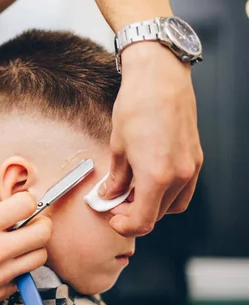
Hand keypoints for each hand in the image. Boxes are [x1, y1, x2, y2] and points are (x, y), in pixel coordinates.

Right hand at [0, 192, 50, 304]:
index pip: (26, 205)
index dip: (27, 201)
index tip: (23, 204)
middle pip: (43, 231)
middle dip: (40, 223)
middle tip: (31, 223)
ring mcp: (0, 274)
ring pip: (40, 256)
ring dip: (34, 248)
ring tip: (20, 246)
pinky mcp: (0, 293)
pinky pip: (24, 277)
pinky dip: (19, 270)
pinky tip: (4, 266)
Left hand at [101, 42, 202, 236]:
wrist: (160, 78)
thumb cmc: (136, 107)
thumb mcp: (117, 147)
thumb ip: (115, 178)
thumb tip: (109, 195)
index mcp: (156, 177)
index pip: (142, 221)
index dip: (124, 226)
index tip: (112, 218)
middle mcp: (179, 176)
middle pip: (157, 215)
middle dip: (134, 215)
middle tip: (115, 203)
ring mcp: (192, 167)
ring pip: (172, 205)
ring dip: (151, 206)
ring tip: (130, 192)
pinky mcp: (196, 158)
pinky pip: (183, 189)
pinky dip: (166, 194)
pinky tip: (148, 181)